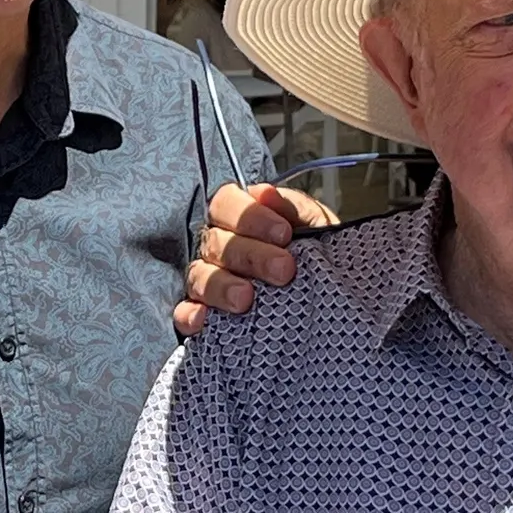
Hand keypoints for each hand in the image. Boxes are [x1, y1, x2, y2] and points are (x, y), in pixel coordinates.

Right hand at [175, 182, 336, 335]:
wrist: (329, 302)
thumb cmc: (316, 259)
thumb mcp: (315, 228)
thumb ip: (294, 208)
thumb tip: (266, 194)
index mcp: (239, 220)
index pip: (225, 203)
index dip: (250, 216)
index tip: (284, 234)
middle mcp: (217, 248)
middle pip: (216, 242)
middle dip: (251, 255)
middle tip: (284, 270)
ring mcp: (206, 282)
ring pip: (199, 276)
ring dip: (221, 285)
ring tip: (246, 298)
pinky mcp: (201, 315)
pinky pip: (184, 313)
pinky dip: (190, 315)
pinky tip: (204, 319)